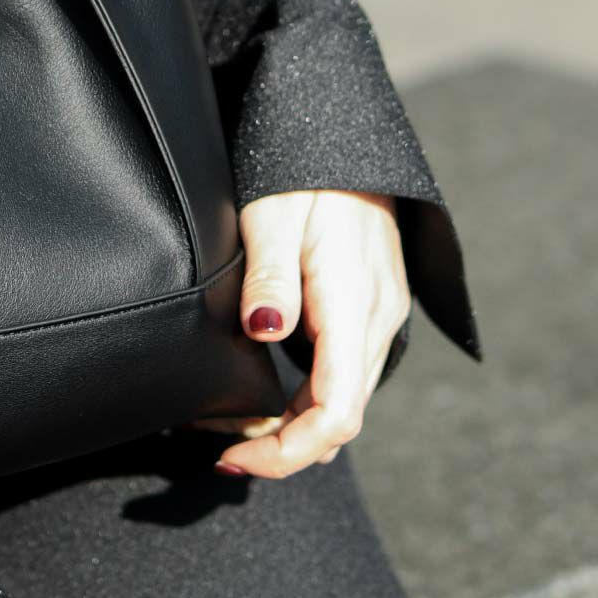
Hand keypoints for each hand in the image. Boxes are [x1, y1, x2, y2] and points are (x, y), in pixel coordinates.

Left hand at [195, 189, 409, 478]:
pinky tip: (267, 399)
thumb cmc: (303, 171)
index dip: (289, 452)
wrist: (345, 139)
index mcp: (354, 302)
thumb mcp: (274, 214)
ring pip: (342, 401)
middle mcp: (377, 319)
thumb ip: (272, 277)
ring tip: (233, 430)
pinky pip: (343, 376)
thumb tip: (264, 331)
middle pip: (340, 418)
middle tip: (218, 447)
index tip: (236, 458)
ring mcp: (378, 317)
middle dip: (282, 448)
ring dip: (292, 428)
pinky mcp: (368, 311)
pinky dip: (306, 402)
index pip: (337, 412)